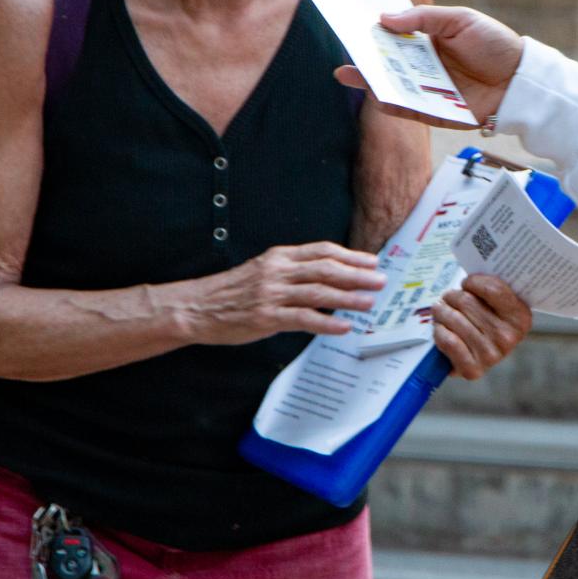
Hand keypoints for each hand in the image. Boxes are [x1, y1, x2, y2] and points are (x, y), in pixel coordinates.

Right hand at [180, 242, 386, 345]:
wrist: (197, 307)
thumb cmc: (231, 291)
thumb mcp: (262, 270)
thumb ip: (291, 271)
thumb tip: (325, 277)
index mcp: (279, 257)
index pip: (322, 251)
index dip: (350, 255)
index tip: (371, 261)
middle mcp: (277, 271)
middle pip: (326, 269)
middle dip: (357, 275)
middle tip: (380, 280)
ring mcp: (272, 294)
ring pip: (319, 293)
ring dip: (348, 298)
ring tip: (369, 303)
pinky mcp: (266, 317)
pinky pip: (303, 319)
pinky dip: (327, 323)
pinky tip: (343, 327)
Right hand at [332, 4, 523, 128]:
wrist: (520, 78)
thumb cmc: (494, 44)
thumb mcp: (459, 20)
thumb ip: (424, 18)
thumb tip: (384, 18)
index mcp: (426, 41)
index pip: (392, 35)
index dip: (372, 29)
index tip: (350, 21)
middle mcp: (421, 65)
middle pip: (386, 62)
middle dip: (364, 57)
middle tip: (345, 48)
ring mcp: (426, 89)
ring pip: (392, 86)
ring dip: (371, 81)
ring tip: (350, 73)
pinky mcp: (433, 111)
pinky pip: (406, 109)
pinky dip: (391, 104)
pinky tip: (377, 95)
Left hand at [432, 273, 532, 379]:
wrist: (478, 358)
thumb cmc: (485, 322)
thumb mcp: (497, 304)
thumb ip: (491, 287)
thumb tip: (471, 267)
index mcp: (520, 317)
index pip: (493, 289)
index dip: (474, 282)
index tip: (466, 282)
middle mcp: (509, 337)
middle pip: (467, 302)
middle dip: (452, 296)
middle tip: (447, 296)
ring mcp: (492, 355)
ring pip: (454, 319)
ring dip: (441, 311)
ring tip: (439, 309)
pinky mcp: (473, 369)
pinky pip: (448, 340)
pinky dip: (439, 331)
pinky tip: (439, 328)